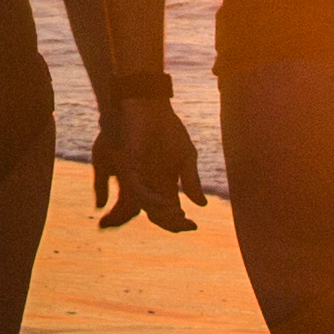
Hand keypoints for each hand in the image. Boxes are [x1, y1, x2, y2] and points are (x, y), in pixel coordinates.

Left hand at [92, 92, 206, 231]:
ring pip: (148, 206)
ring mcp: (141, 178)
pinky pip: (139, 190)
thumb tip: (202, 205)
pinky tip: (165, 203)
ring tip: (177, 217)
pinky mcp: (132, 168)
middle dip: (172, 224)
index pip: (171, 212)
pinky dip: (151, 199)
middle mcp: (151, 185)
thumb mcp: (186, 157)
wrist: (150, 108)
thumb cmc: (168, 130)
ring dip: (162, 214)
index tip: (194, 226)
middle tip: (185, 224)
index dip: (180, 223)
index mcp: (164, 185)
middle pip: (158, 214)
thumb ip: (192, 181)